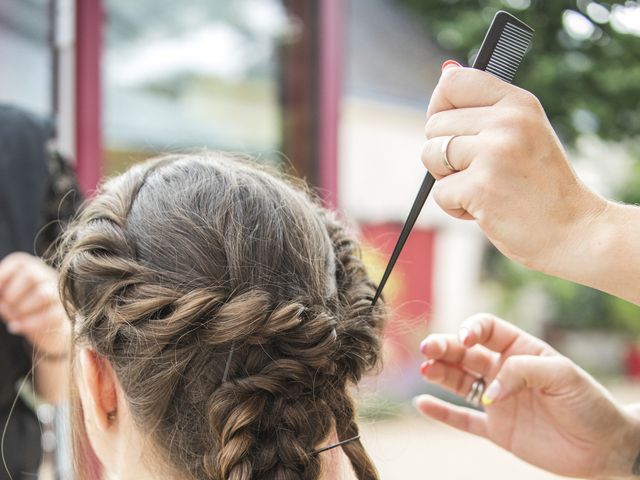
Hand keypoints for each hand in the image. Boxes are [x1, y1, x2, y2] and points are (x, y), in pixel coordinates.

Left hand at [0, 252, 69, 355]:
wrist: (48, 330)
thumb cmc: (22, 309)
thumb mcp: (7, 298)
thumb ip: (1, 292)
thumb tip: (1, 300)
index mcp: (33, 268)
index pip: (19, 262)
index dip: (2, 276)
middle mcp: (49, 277)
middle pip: (31, 275)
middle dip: (12, 294)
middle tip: (5, 308)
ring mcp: (59, 294)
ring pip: (43, 294)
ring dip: (21, 309)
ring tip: (13, 318)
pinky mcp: (63, 313)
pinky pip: (50, 315)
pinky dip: (30, 323)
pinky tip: (18, 327)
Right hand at [415, 313, 639, 478]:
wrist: (604, 447)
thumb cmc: (589, 403)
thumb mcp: (562, 375)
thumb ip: (521, 372)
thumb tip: (489, 391)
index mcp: (520, 349)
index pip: (486, 329)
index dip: (471, 328)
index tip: (465, 338)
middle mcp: (503, 371)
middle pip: (465, 353)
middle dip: (444, 347)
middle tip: (427, 349)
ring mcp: (498, 400)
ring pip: (459, 381)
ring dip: (439, 372)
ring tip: (424, 369)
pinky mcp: (497, 429)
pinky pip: (463, 419)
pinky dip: (442, 412)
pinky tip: (422, 403)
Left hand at [421, 65, 607, 275]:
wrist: (575, 231)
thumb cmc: (540, 185)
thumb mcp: (522, 133)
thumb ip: (483, 106)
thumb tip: (445, 70)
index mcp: (518, 102)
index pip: (453, 82)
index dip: (440, 107)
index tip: (452, 129)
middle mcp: (507, 121)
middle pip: (433, 125)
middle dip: (444, 153)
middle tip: (480, 171)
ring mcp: (494, 152)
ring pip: (430, 155)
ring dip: (447, 180)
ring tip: (483, 189)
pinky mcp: (481, 186)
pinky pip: (439, 192)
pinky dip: (455, 207)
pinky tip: (486, 209)